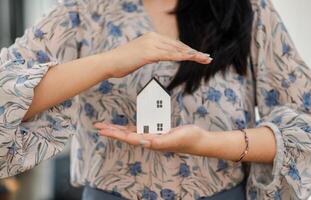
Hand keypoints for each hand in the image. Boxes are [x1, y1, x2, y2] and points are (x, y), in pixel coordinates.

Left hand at [94, 122, 209, 152]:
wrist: (201, 141)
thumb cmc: (189, 139)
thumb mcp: (175, 138)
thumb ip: (160, 141)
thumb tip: (144, 142)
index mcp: (152, 142)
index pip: (129, 137)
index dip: (115, 133)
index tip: (102, 130)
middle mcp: (150, 140)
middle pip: (127, 135)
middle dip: (112, 131)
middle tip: (97, 126)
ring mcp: (154, 137)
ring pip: (132, 132)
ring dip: (119, 129)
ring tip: (106, 126)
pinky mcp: (159, 133)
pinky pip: (142, 129)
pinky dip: (132, 127)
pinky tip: (126, 126)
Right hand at [102, 32, 211, 77]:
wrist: (108, 63)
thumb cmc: (122, 63)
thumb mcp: (140, 56)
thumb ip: (151, 54)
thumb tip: (158, 56)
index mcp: (151, 37)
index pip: (174, 44)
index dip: (188, 50)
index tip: (198, 55)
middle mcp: (153, 37)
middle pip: (178, 45)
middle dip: (194, 53)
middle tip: (207, 58)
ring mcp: (151, 44)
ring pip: (177, 50)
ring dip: (193, 55)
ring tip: (204, 60)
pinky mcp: (149, 53)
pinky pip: (169, 55)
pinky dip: (182, 57)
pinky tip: (191, 59)